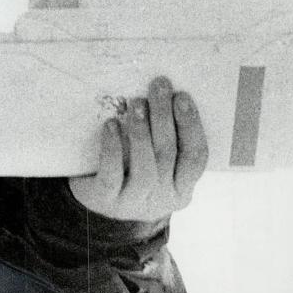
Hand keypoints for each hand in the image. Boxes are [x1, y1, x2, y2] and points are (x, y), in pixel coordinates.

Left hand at [68, 77, 207, 221]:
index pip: (195, 156)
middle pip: (168, 154)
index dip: (191, 125)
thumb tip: (167, 95)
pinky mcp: (107, 200)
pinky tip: (111, 125)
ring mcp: (135, 202)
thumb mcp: (155, 164)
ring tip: (136, 103)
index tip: (182, 96)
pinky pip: (112, 173)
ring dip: (141, 131)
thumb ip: (164, 140)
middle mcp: (163, 198)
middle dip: (164, 116)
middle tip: (159, 86)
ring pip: (144, 166)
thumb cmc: (131, 173)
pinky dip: (112, 147)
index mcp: (182, 188)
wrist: (96, 206)